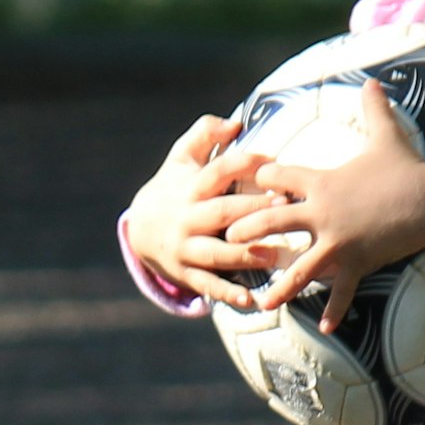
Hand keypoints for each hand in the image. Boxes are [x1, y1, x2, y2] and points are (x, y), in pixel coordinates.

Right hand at [122, 113, 274, 307]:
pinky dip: (228, 294)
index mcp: (190, 187)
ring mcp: (185, 248)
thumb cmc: (174, 186)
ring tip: (276, 256)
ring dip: (245, 255)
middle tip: (285, 206)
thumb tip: (235, 122)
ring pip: (216, 252)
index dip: (246, 163)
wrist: (139, 228)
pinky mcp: (186, 274)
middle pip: (222, 212)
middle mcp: (187, 218)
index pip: (219, 171)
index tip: (274, 162)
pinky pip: (208, 286)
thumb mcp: (181, 157)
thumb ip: (204, 133)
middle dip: (253, 209)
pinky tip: (250, 301)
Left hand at [226, 83, 424, 330]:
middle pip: (272, 222)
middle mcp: (321, 214)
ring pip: (299, 268)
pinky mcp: (357, 262)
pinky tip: (328, 329)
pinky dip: (337, 311)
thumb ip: (375, 108)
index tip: (251, 183)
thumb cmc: (405, 168)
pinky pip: (343, 291)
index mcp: (321, 183)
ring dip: (279, 286)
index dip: (263, 178)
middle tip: (228, 239)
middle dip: (247, 230)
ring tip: (262, 302)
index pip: (278, 177)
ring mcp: (337, 242)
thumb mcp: (387, 135)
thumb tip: (374, 80)